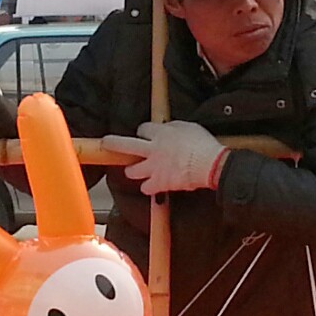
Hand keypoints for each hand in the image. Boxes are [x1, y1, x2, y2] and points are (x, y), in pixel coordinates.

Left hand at [101, 119, 227, 194]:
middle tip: (105, 143)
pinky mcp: (159, 183)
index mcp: (160, 133)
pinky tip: (151, 186)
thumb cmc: (203, 144)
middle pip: (125, 145)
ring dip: (132, 171)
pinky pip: (146, 188)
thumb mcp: (188, 127)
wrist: (210, 164)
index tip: (143, 133)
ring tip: (135, 171)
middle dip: (112, 144)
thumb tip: (168, 129)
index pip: (142, 129)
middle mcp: (152, 149)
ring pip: (131, 171)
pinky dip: (148, 188)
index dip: (143, 131)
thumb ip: (173, 128)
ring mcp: (154, 168)